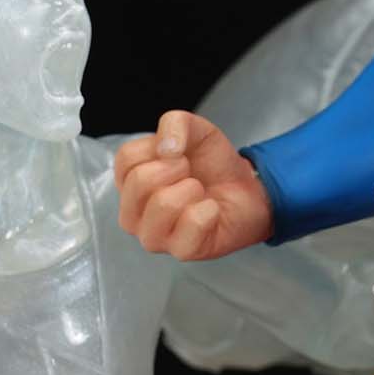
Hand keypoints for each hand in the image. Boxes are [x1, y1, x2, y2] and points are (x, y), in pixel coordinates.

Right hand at [115, 111, 273, 259]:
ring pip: (163, 204)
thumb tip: (166, 148)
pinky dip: (209, 209)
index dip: (160, 148)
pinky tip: (211, 210)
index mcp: (128, 183)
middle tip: (191, 175)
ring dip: (193, 189)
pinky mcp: (181, 251)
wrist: (248, 189)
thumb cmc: (212, 164)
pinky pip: (192, 222)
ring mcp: (153, 237)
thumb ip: (175, 123)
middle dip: (177, 168)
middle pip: (140, 181)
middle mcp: (133, 213)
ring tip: (199, 193)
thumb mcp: (195, 130)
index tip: (177, 155)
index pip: (126, 159)